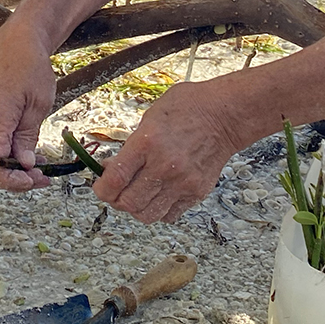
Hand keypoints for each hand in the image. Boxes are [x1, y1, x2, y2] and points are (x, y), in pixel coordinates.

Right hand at [0, 39, 56, 191]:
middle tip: (43, 179)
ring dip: (12, 171)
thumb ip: (28, 137)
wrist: (16, 46)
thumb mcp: (39, 105)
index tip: (34, 180)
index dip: (11, 180)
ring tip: (41, 170)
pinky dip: (7, 158)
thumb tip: (25, 166)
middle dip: (13, 180)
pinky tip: (29, 156)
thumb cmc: (31, 70)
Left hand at [93, 82, 241, 222]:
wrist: (225, 116)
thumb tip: (110, 169)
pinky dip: (159, 209)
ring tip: (137, 194)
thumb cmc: (188, 108)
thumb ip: (130, 146)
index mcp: (148, 142)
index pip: (114, 180)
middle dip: (115, 199)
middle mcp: (164, 166)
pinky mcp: (196, 192)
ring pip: (147, 215)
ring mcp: (182, 182)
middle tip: (116, 191)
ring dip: (136, 208)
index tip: (99, 187)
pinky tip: (158, 194)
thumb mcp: (150, 117)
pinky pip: (169, 215)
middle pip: (128, 203)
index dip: (101, 189)